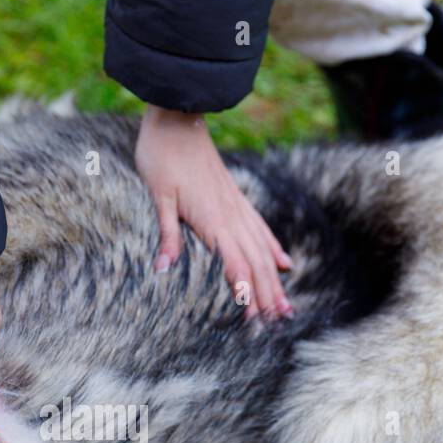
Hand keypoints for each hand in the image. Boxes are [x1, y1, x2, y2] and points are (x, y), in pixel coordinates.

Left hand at [135, 105, 292, 319]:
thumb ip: (166, 233)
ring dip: (275, 280)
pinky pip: (261, 229)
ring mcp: (237, 206)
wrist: (177, 118)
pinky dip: (274, 249)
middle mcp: (231, 216)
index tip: (253, 319)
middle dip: (267, 295)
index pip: (235, 265)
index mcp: (213, 220)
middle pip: (256, 263)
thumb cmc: (161, 155)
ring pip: (263, 250)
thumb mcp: (157, 195)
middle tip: (277, 324)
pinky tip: (285, 264)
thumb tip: (162, 268)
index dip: (245, 293)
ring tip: (286, 306)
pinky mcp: (236, 198)